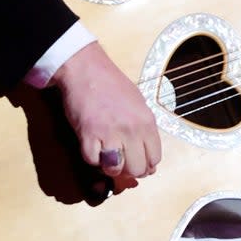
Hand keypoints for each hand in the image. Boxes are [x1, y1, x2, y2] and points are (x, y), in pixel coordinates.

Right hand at [53, 41, 161, 179]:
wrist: (86, 70)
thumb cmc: (113, 85)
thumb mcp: (138, 104)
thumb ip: (144, 132)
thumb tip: (149, 163)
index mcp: (147, 121)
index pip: (154, 158)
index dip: (146, 166)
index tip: (137, 163)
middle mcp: (132, 129)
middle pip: (137, 169)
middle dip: (129, 171)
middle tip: (121, 162)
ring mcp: (110, 133)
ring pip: (115, 169)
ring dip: (109, 167)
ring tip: (106, 155)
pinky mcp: (88, 135)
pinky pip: (93, 161)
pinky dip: (92, 158)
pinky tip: (92, 145)